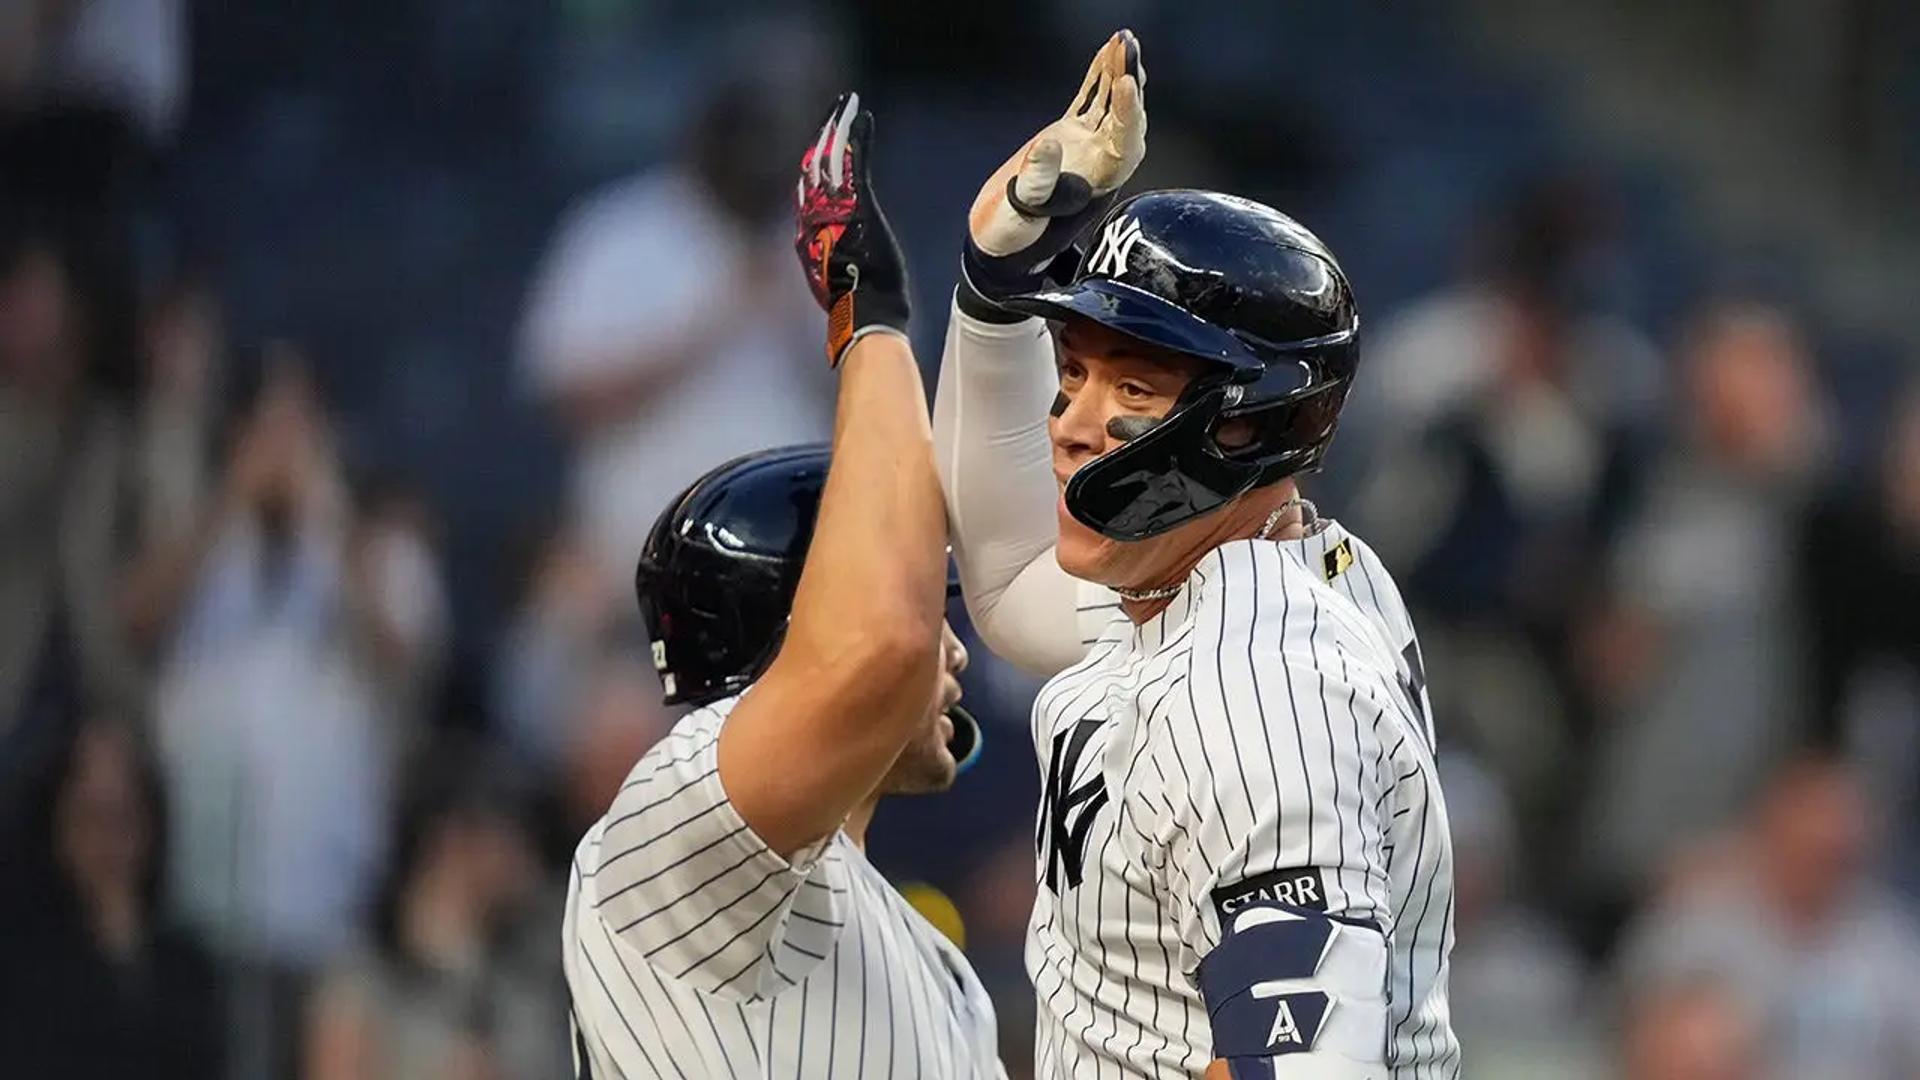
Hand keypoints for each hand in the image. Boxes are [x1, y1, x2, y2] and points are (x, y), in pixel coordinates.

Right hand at [795, 91, 910, 366]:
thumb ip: (822, 255)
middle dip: (822, 132)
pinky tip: (862, 115)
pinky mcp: (856, 205)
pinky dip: (858, 137)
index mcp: (807, 232)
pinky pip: (855, 162)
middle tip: (833, 108)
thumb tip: (813, 251)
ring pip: (831, 157)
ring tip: (846, 103)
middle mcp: (814, 215)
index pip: (806, 187)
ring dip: (838, 126)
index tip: (818, 142)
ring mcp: (834, 208)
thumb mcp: (831, 275)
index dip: (812, 160)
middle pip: (813, 163)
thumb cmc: (855, 303)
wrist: (865, 313)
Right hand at [961, 30, 1145, 312]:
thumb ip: (1037, 181)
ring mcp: (1086, 146)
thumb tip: (1050, 144)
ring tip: (1122, 42)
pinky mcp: (1070, 136)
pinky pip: (1090, 102)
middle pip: (1124, 118)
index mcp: (1097, 182)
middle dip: (1129, 82)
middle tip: (1128, 48)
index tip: (1126, 84)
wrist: (999, 238)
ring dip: (1117, 74)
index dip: (1127, 112)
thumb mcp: (1021, 210)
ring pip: (1110, 105)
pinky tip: (1104, 55)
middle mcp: (1099, 162)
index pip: (1123, 142)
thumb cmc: (1013, 233)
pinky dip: (1097, 78)